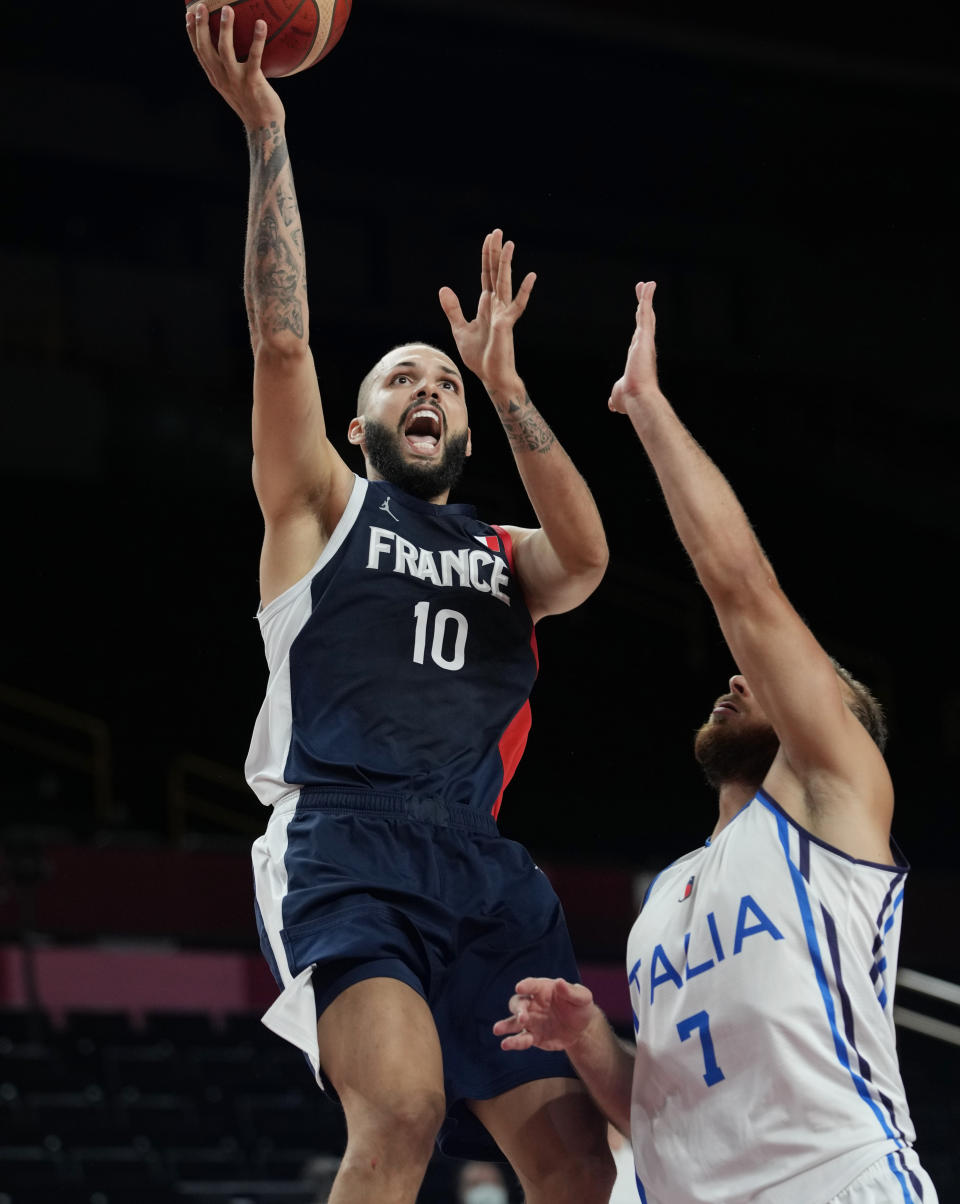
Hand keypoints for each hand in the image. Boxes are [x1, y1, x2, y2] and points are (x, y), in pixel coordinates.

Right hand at [186, 3, 284, 129]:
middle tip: (200, 6)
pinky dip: (257, 40)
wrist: (264, 128)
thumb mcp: (236, 87)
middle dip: (200, 26)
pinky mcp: (252, 82)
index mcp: (215, 78)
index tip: (188, 14)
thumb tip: (237, 51)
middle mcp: (221, 78)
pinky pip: (254, 57)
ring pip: (225, 50)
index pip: (199, 52)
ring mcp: (236, 80)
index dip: (191, 33)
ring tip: (227, 10)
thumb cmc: (254, 106)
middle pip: (205, 48)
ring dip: (225, 28)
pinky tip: (261, 24)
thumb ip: (231, 71)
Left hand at [439, 229, 535, 393]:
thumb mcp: (460, 329)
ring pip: (504, 283)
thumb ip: (453, 309)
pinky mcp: (506, 325)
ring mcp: (503, 314)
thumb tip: (444, 289)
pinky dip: (523, 291)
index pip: (487, 276)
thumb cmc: (479, 356)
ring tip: (509, 244)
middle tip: (497, 231)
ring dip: (506, 264)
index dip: (486, 257)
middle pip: (495, 274)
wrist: (491, 377)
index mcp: (486, 306)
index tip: (489, 238)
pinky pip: (516, 305)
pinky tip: (530, 276)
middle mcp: (497, 306)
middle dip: (495, 253)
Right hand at [493, 977, 596, 1051]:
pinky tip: (507, 1044)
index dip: (525, 986)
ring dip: (505, 1025)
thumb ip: (571, 991)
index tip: (519, 987)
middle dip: (518, 1009)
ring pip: (514, 1022)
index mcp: (543, 989)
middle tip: (523, 1018)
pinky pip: (521, 1039)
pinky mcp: (533, 1037)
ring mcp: (531, 1021)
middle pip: (519, 1003)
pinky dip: (515, 1042)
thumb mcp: (583, 998)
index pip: (531, 985)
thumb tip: (559, 982)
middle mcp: (533, 1004)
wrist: (582, 1029)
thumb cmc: (581, 1007)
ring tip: (497, 1030)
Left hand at [608, 280, 659, 414]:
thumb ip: (615, 397)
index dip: (640, 321)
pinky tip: (648, 287)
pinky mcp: (645, 338)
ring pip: (646, 315)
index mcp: (638, 356)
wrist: (637, 398)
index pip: (639, 334)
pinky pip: (646, 314)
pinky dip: (647, 300)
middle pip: (644, 320)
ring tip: (648, 283)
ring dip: (646, 298)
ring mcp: (646, 341)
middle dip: (644, 304)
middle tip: (644, 288)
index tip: (640, 309)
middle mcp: (644, 346)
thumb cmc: (630, 400)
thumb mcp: (618, 396)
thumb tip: (612, 405)